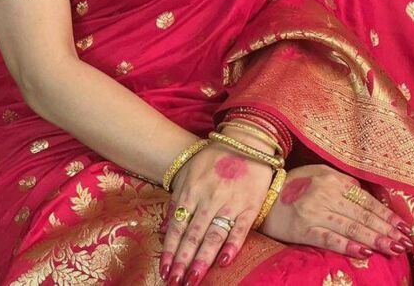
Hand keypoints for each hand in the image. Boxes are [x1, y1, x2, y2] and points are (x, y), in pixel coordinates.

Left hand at [159, 135, 274, 285]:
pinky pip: (240, 229)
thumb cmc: (215, 157)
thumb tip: (164, 229)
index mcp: (191, 190)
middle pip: (193, 235)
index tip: (164, 270)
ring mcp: (230, 203)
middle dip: (182, 261)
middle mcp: (208, 199)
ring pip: (213, 236)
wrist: (247, 141)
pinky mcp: (250, 206)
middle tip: (174, 282)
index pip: (177, 226)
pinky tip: (224, 262)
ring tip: (193, 280)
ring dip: (202, 260)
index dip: (170, 249)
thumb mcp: (189, 172)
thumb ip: (177, 199)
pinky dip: (232, 246)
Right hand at [259, 164, 413, 259]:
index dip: (385, 214)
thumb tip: (365, 194)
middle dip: (385, 229)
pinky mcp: (303, 227)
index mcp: (331, 178)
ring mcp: (314, 210)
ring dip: (373, 238)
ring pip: (350, 225)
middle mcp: (325, 193)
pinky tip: (363, 251)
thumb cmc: (294, 185)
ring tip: (392, 248)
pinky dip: (347, 244)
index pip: (365, 199)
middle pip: (361, 213)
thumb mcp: (318, 173)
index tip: (403, 227)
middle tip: (405, 241)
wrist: (263, 196)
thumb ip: (342, 182)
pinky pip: (329, 237)